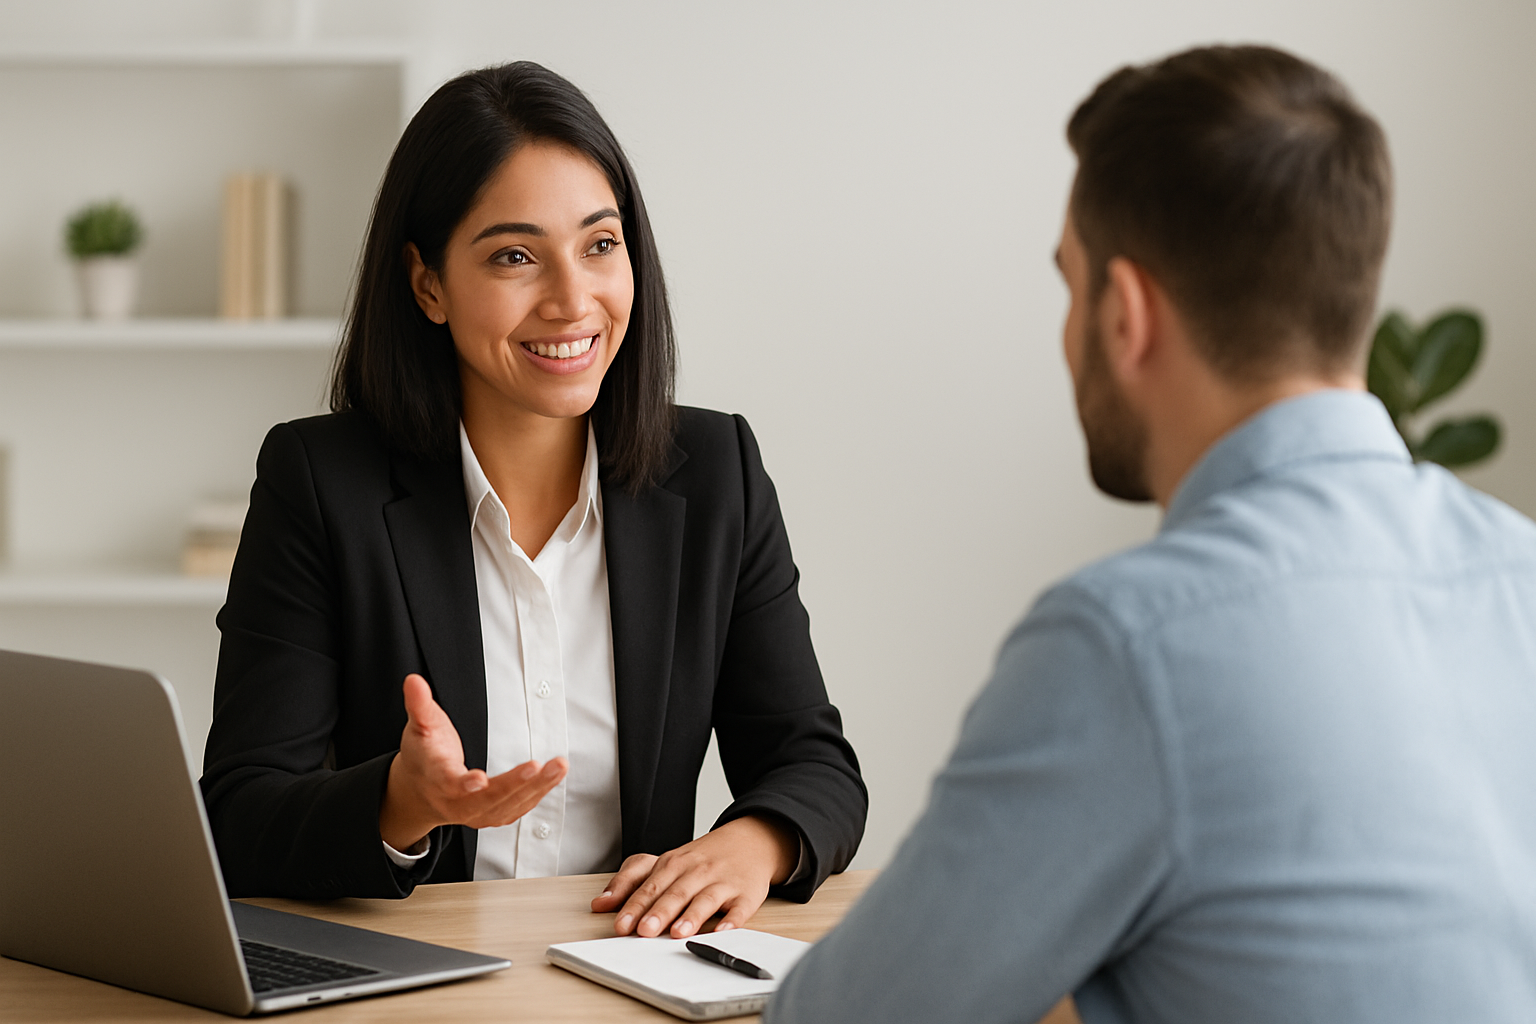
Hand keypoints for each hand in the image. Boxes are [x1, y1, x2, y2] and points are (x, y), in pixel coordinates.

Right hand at [378, 674, 567, 850]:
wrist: (420, 791)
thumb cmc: (423, 755)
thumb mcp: (419, 727)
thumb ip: (419, 705)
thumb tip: (413, 680)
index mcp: (437, 779)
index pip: (449, 784)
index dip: (464, 784)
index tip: (479, 780)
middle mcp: (456, 802)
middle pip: (487, 799)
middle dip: (514, 784)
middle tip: (537, 767)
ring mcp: (476, 812)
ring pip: (508, 805)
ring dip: (536, 788)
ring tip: (558, 767)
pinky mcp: (492, 815)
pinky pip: (517, 808)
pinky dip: (537, 794)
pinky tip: (554, 777)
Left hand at [591, 815, 798, 937]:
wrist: (750, 841)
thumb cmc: (701, 858)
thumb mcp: (665, 862)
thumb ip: (631, 880)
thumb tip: (600, 904)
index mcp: (674, 863)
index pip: (650, 886)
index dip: (635, 905)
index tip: (621, 924)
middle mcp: (697, 871)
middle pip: (676, 892)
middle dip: (659, 912)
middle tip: (644, 931)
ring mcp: (723, 882)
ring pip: (705, 899)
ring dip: (692, 916)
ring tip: (678, 933)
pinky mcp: (746, 894)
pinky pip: (740, 908)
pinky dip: (732, 920)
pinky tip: (723, 931)